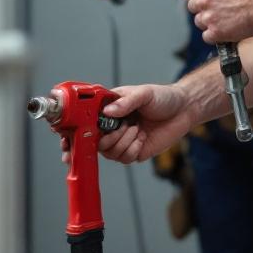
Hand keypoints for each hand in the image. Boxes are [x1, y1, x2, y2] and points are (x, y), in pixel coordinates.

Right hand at [77, 84, 194, 164]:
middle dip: (104, 139)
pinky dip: (133, 149)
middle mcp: (112, 126)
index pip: (84, 122)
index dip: (74, 132)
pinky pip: (125, 158)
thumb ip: (126, 102)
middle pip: (93, 142)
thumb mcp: (144, 93)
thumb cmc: (162, 97)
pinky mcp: (134, 152)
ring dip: (122, 142)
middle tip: (120, 129)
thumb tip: (108, 113)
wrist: (184, 110)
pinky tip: (142, 137)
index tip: (68, 137)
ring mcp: (122, 140)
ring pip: (108, 152)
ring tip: (136, 128)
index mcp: (108, 109)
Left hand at [180, 0, 252, 43]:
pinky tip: (226, 27)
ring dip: (209, 20)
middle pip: (192, 6)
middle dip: (203, 6)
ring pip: (199, 21)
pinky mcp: (216, 32)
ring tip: (226, 16)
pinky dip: (215, 34)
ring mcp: (209, 16)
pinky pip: (207, 36)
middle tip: (219, 5)